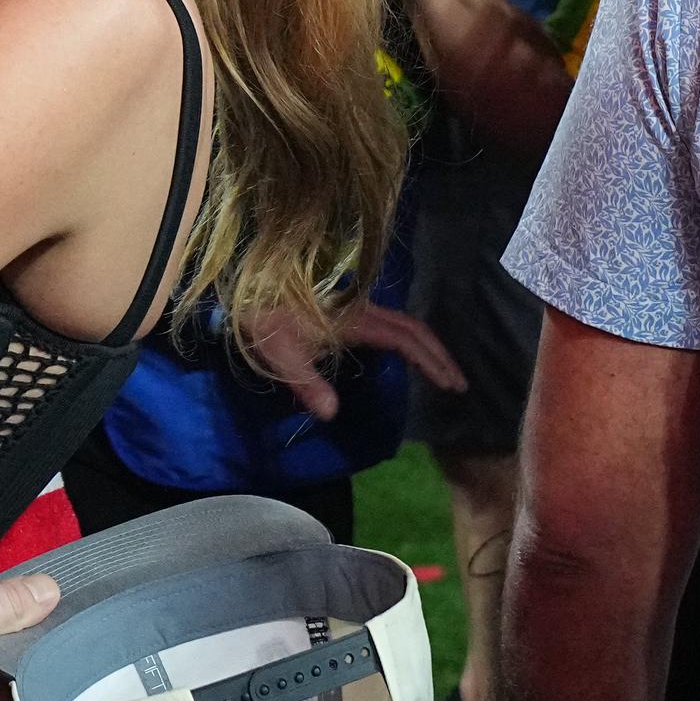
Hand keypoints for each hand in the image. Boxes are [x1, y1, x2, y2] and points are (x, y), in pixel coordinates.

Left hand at [242, 303, 467, 421]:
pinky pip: (388, 323)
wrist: (241, 286)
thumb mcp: (278, 352)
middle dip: (438, 354)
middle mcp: (360, 310)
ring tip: (440, 372)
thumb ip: (304, 381)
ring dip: (425, 345)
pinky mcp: (343, 309)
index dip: (431, 360)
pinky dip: (408, 339)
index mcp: (354, 320)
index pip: (405, 338)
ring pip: (402, 322)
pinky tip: (405, 356)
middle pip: (412, 328)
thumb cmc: (261, 318)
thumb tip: (331, 413)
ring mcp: (353, 307)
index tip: (451, 384)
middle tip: (458, 384)